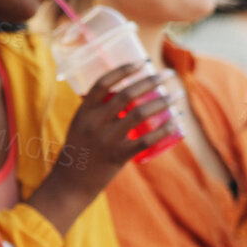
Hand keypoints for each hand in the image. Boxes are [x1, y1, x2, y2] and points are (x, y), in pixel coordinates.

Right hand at [28, 64, 178, 224]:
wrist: (70, 184)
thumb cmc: (78, 152)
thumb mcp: (80, 126)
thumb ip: (98, 112)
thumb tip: (125, 97)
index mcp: (83, 112)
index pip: (103, 83)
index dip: (122, 70)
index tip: (140, 63)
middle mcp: (94, 123)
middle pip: (127, 95)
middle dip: (151, 81)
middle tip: (167, 75)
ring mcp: (106, 139)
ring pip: (140, 114)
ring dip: (162, 102)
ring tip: (176, 95)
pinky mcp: (118, 156)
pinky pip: (146, 140)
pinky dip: (164, 130)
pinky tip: (176, 123)